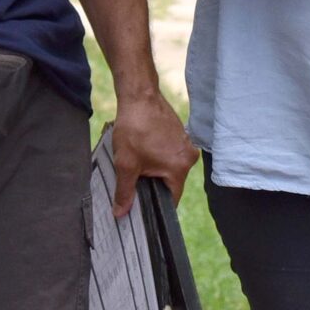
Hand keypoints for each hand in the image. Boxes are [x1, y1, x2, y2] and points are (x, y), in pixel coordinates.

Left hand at [109, 87, 196, 216]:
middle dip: (153, 187)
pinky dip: (158, 157)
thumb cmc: (134, 128)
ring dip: (155, 171)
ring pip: (170, 168)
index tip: (142, 212)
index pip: (172, 199)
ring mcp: (186, 144)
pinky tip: (143, 152)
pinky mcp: (180, 135)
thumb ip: (125, 191)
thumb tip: (121, 213)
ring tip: (138, 166)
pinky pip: (170, 155)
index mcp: (179, 168)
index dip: (156, 208)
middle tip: (134, 187)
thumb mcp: (125, 164)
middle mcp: (188, 157)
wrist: (139, 96)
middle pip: (171, 183)